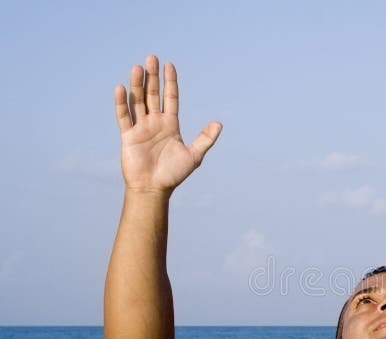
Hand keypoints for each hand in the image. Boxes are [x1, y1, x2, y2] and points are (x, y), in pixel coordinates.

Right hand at [114, 56, 220, 193]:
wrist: (154, 189)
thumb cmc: (174, 174)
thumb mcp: (194, 156)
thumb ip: (205, 139)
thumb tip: (219, 123)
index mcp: (170, 125)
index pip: (170, 98)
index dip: (170, 82)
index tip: (169, 65)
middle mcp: (155, 123)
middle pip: (153, 95)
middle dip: (153, 77)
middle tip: (152, 58)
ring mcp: (141, 128)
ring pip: (138, 101)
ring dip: (138, 85)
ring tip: (138, 68)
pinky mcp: (128, 136)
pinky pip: (124, 117)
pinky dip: (122, 103)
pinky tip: (122, 88)